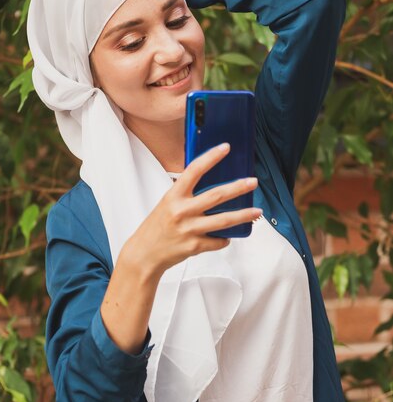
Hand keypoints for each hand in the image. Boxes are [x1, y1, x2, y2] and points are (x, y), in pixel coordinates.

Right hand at [122, 143, 260, 277]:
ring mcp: (189, 229)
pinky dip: (225, 238)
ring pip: (223, 221)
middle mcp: (181, 211)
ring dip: (243, 215)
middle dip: (238, 188)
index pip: (194, 170)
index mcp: (173, 196)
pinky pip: (217, 241)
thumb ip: (186, 194)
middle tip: (253, 182)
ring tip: (257, 211)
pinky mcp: (194, 246)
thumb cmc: (157, 226)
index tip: (225, 148)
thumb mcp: (167, 203)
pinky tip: (228, 236)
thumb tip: (210, 182)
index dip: (210, 157)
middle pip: (216, 196)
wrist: (145, 254)